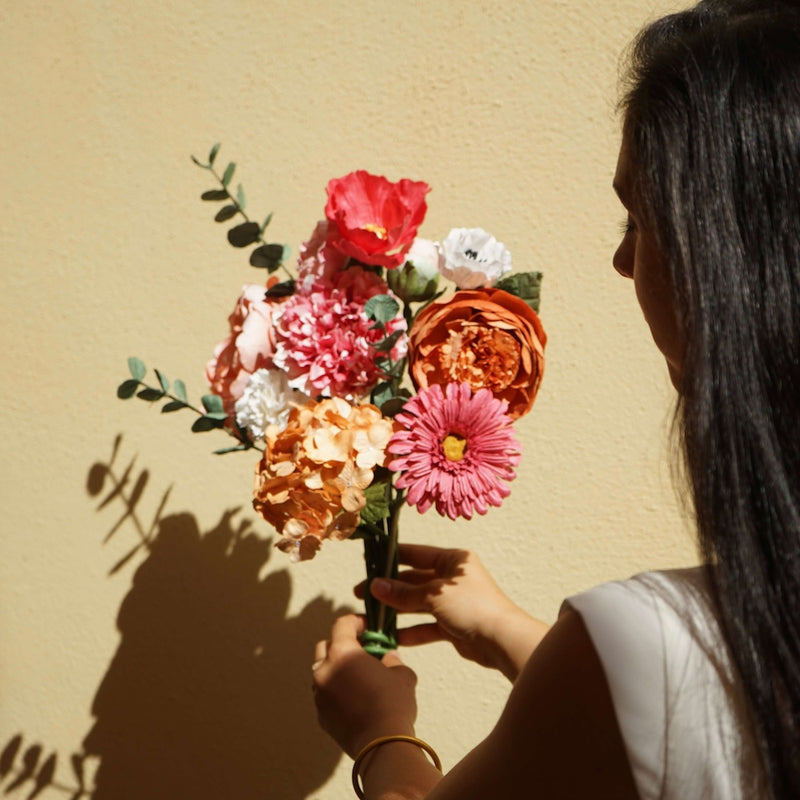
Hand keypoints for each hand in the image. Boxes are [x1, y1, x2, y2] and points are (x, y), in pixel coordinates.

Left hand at [312, 614, 418, 757]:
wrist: (382, 745)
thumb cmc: (392, 704)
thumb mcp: (401, 674)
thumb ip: (392, 660)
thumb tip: (388, 659)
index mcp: (343, 653)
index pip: (342, 625)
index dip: (355, 621)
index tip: (366, 626)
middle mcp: (324, 670)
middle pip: (325, 646)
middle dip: (341, 644)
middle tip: (361, 651)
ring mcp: (319, 694)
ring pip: (323, 672)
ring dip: (336, 669)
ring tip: (358, 678)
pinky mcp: (321, 715)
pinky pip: (325, 695)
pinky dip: (336, 691)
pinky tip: (355, 700)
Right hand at [358, 544, 548, 680]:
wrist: (502, 640)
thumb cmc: (472, 606)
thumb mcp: (433, 595)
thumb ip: (403, 593)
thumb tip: (375, 586)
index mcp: (452, 561)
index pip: (416, 554)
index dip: (392, 558)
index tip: (369, 563)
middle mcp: (452, 579)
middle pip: (414, 580)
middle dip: (389, 588)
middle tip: (362, 594)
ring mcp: (452, 603)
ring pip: (418, 604)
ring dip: (396, 611)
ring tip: (371, 616)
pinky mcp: (452, 625)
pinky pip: (426, 626)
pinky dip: (411, 631)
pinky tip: (392, 636)